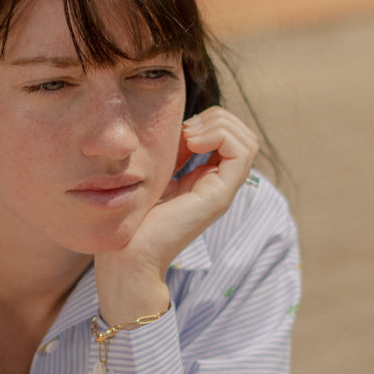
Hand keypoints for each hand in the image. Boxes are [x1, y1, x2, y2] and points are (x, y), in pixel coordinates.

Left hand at [95, 107, 259, 325]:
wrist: (126, 255)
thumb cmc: (132, 219)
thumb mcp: (156, 172)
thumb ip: (173, 152)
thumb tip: (185, 124)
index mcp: (204, 179)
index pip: (229, 136)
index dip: (208, 120)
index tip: (178, 130)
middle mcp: (218, 185)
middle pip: (243, 135)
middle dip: (216, 118)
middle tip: (185, 130)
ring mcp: (221, 191)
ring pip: (247, 140)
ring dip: (219, 125)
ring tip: (189, 136)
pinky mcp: (219, 196)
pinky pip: (241, 152)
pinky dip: (219, 136)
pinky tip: (192, 143)